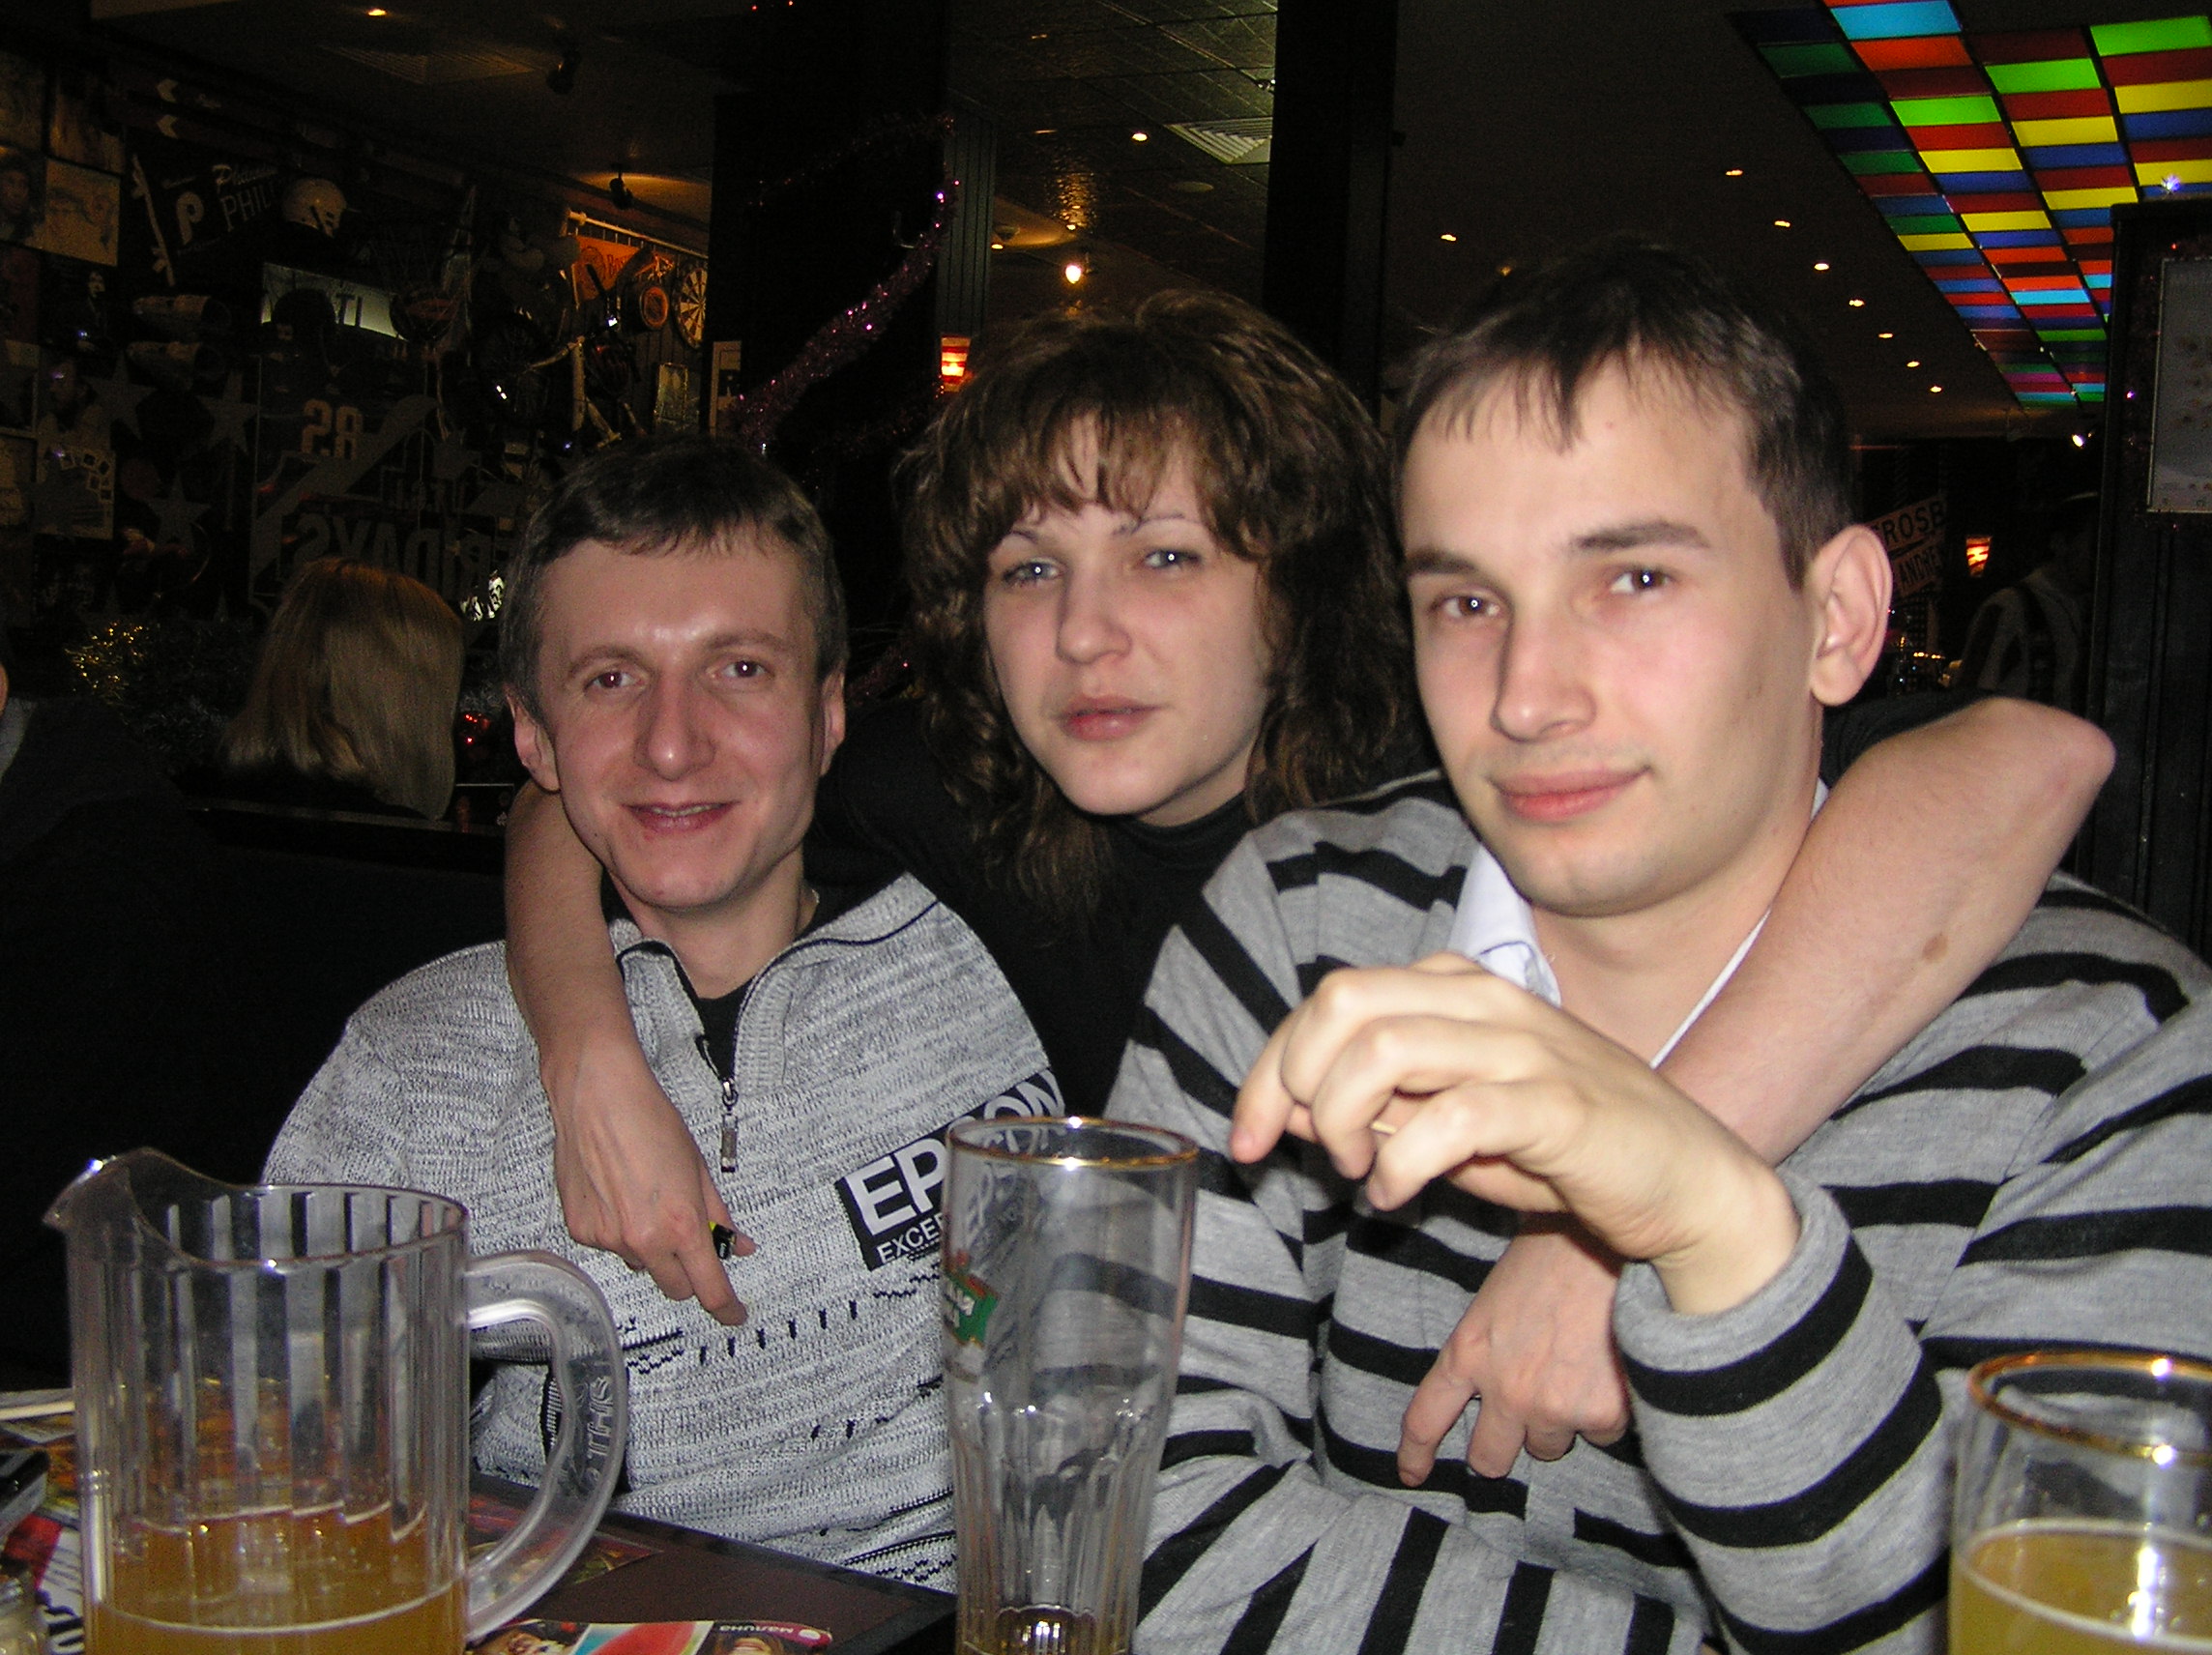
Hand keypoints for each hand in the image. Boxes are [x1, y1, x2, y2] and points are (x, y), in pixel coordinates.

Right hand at [546, 1035, 753, 1324]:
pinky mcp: (581, 1230)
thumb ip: (719, 1216)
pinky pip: (609, 1246)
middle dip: (687, 1274)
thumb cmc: (651, 1121)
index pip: (709, 1288)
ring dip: (650, 1246)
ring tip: (644, 1198)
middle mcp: (643, 1240)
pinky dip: (619, 1230)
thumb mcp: (699, 1169)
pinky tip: (616, 1193)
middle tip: (688, 1241)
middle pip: (674, 1287)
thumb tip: (738, 1245)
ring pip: (640, 1263)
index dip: (726, 1307)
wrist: (599, 1096)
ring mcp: (608, 1239)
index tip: (734, 1313)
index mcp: (681, 1226)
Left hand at [1239, 953, 1799, 1314]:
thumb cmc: (1562, 1153)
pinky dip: (1402, 1162)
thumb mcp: (1449, 1123)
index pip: (1331, 999)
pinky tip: (1398, 1197)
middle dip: (1292, 1081)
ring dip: (1344, 1119)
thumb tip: (1288, 1110)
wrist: (1688, 1183)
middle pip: (1342, 1002)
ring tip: (1361, 1172)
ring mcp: (1524, 1048)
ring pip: (1384, 1047)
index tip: (1248, 1139)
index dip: (1269, 1069)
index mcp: (1457, 990)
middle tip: (1306, 1152)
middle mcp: (1486, 1002)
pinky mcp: (1557, 1105)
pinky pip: (1451, 1115)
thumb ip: (1378, 1105)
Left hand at [1397, 1218, 1627, 1484]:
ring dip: (1557, 1424)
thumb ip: (1487, 1345)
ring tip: (1575, 1371)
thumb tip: (1491, 1378)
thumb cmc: (1552, 1250)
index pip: (1426, 1418)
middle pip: (1488, 1459)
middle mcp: (1506, 1390)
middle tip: (1518, 1426)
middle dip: (1500, 1448)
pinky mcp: (1603, 1413)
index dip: (1416, 1453)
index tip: (1412, 1474)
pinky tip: (1610, 1369)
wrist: (1613, 1239)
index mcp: (1469, 1353)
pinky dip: (1605, 1413)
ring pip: (1549, 1448)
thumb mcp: (1496, 1294)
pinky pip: (1600, 1435)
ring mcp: (1554, 1407)